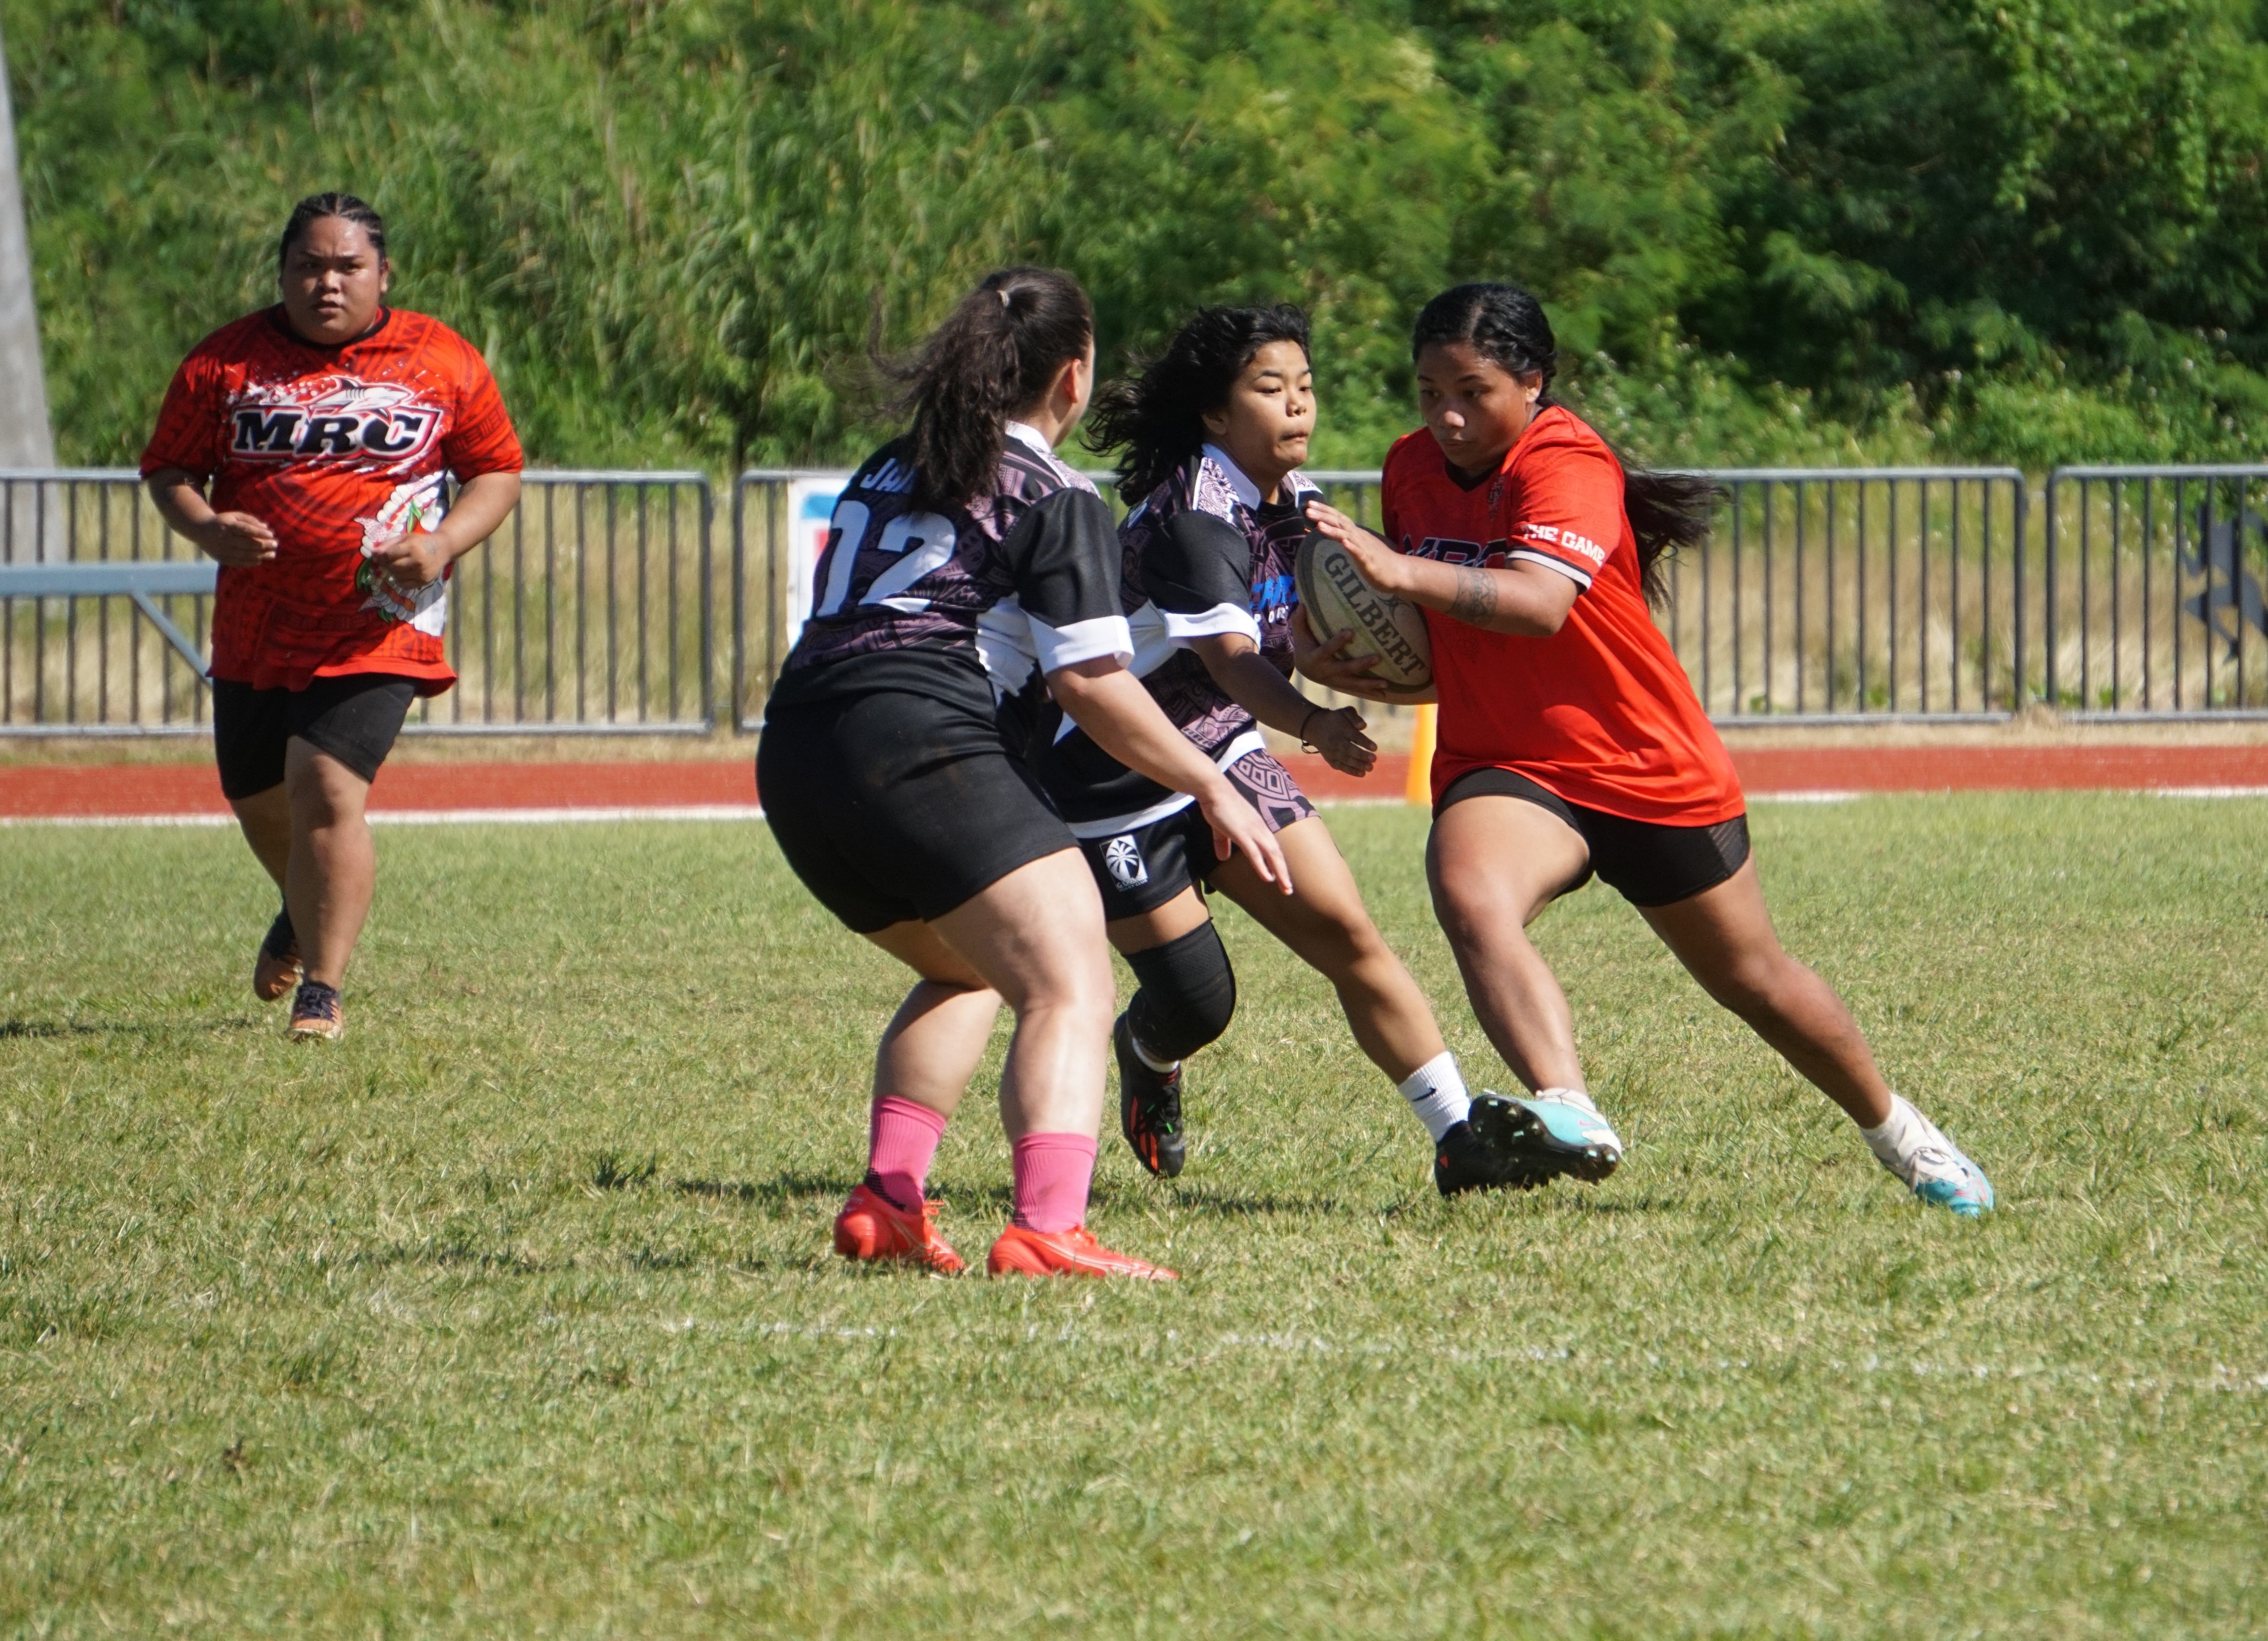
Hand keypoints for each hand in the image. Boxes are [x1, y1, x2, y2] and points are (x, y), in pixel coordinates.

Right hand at [195, 512, 276, 566]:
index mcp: (228, 526)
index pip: (245, 530)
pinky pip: (239, 562)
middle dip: (263, 545)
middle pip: (247, 544)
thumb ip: (250, 520)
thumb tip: (266, 527)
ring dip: (260, 555)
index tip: (271, 534)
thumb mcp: (234, 516)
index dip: (259, 532)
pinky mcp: (222, 559)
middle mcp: (225, 539)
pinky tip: (260, 560)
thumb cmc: (223, 522)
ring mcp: (223, 550)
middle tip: (275, 545)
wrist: (201, 531)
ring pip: (245, 555)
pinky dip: (250, 562)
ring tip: (272, 554)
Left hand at [366, 529, 451, 598]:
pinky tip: (402, 574)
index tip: (377, 555)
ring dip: (393, 572)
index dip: (380, 556)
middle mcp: (417, 561)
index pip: (389, 555)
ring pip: (397, 576)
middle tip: (386, 561)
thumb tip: (374, 553)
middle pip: (392, 567)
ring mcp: (421, 573)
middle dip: (386, 564)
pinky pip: (405, 585)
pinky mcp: (424, 581)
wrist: (442, 549)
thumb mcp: (405, 538)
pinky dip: (399, 580)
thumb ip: (388, 544)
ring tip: (397, 566)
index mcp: (412, 547)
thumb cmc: (420, 542)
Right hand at [1198, 778, 1292, 894]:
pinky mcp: (1242, 833)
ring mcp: (1253, 830)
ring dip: (1280, 873)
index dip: (1279, 864)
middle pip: (1277, 854)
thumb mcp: (1222, 828)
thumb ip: (1223, 843)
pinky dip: (1263, 866)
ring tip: (1285, 888)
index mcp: (1258, 827)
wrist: (1214, 789)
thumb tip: (1222, 857)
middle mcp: (1260, 829)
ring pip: (1271, 855)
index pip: (1273, 848)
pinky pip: (1255, 853)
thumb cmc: (1218, 806)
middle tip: (1288, 890)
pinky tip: (1268, 878)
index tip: (1282, 878)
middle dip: (1284, 873)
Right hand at [1291, 607, 1392, 701]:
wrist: (1305, 670)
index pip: (1327, 649)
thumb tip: (1302, 605)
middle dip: (1362, 664)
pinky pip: (1357, 689)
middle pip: (1345, 668)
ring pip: (1353, 683)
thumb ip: (1299, 621)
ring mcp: (1335, 681)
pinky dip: (1370, 691)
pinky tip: (1384, 693)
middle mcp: (1326, 672)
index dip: (1338, 642)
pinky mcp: (1342, 685)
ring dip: (1370, 684)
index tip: (1350, 632)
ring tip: (1386, 683)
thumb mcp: (1300, 635)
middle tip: (1378, 658)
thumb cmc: (1305, 646)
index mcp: (1316, 658)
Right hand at [1300, 703, 1376, 776]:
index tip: (1375, 748)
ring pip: (1345, 760)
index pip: (1354, 736)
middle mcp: (1335, 741)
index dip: (1364, 742)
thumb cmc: (1336, 719)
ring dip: (1358, 765)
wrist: (1315, 727)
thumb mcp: (1345, 712)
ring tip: (1370, 768)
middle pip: (1349, 750)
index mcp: (1341, 729)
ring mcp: (1332, 752)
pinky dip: (1351, 771)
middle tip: (1374, 759)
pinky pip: (1341, 766)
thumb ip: (1355, 718)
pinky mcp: (1330, 759)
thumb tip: (1364, 726)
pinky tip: (1362, 774)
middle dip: (1361, 755)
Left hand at [1304, 500, 1408, 596]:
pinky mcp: (1370, 561)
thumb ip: (1345, 539)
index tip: (1309, 504)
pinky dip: (1352, 547)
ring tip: (1319, 525)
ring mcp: (1365, 548)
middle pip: (1340, 522)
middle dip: (1323, 515)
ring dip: (1333, 530)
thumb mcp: (1357, 547)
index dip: (1324, 510)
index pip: (1338, 518)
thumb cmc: (1377, 560)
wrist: (1399, 571)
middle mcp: (1359, 537)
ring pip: (1347, 535)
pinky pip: (1360, 553)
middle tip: (1307, 509)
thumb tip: (1330, 534)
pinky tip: (1344, 543)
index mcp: (1355, 533)